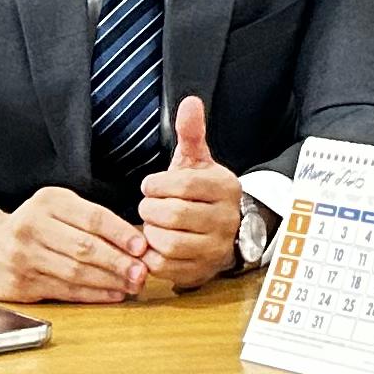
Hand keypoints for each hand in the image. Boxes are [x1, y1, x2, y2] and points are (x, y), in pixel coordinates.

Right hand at [0, 186, 152, 305]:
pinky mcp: (18, 283)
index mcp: (49, 201)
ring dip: (109, 281)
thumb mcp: (59, 210)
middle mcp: (32, 226)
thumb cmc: (37, 227)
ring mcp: (22, 256)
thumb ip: (92, 222)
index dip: (120, 233)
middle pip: (84, 247)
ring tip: (133, 285)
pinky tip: (111, 294)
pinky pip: (63, 290)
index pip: (92, 217)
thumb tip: (138, 242)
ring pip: (75, 272)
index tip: (142, 246)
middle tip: (143, 272)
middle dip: (118, 262)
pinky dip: (92, 294)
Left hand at [136, 97, 245, 292]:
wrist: (225, 230)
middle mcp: (226, 219)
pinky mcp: (202, 271)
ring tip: (152, 225)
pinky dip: (152, 256)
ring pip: (170, 243)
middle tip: (147, 206)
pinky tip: (153, 244)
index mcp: (226, 188)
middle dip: (151, 209)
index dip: (159, 185)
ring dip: (151, 233)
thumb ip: (191, 133)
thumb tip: (189, 101)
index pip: (186, 185)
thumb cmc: (202, 192)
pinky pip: (167, 267)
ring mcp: (216, 248)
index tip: (149, 185)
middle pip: (175, 215)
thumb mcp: (198, 161)